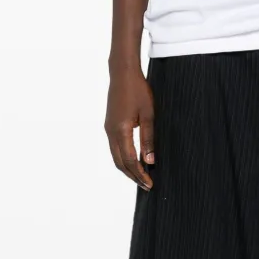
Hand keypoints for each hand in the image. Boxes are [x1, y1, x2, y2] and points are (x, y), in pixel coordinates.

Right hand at [105, 65, 154, 190]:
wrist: (122, 73)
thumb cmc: (138, 91)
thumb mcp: (149, 115)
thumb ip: (148, 139)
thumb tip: (150, 161)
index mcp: (120, 131)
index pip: (129, 160)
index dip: (139, 174)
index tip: (150, 184)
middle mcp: (111, 132)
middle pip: (119, 163)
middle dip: (132, 176)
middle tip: (146, 185)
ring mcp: (108, 129)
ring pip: (115, 156)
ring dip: (127, 169)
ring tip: (141, 176)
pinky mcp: (109, 125)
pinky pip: (114, 148)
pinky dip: (123, 158)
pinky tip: (133, 160)